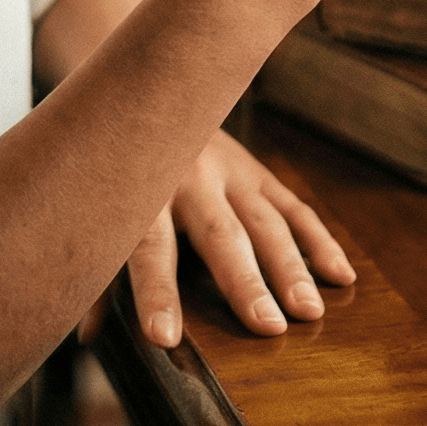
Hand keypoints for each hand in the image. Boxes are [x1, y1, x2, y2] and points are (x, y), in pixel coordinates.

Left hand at [109, 129, 354, 348]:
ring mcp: (226, 170)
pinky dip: (319, 239)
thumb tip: (85, 337)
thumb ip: (96, 270)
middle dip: (243, 281)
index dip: (155, 294)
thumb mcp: (100, 211)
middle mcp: (186, 177)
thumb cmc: (117, 169)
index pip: (147, 249)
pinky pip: (291, 205)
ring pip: (263, 220)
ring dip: (290, 266)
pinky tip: (341, 274)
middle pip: (218, 235)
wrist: (140, 87)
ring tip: (311, 310)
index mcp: (141, 193)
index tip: (163, 338)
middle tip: (267, 326)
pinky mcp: (254, 170)